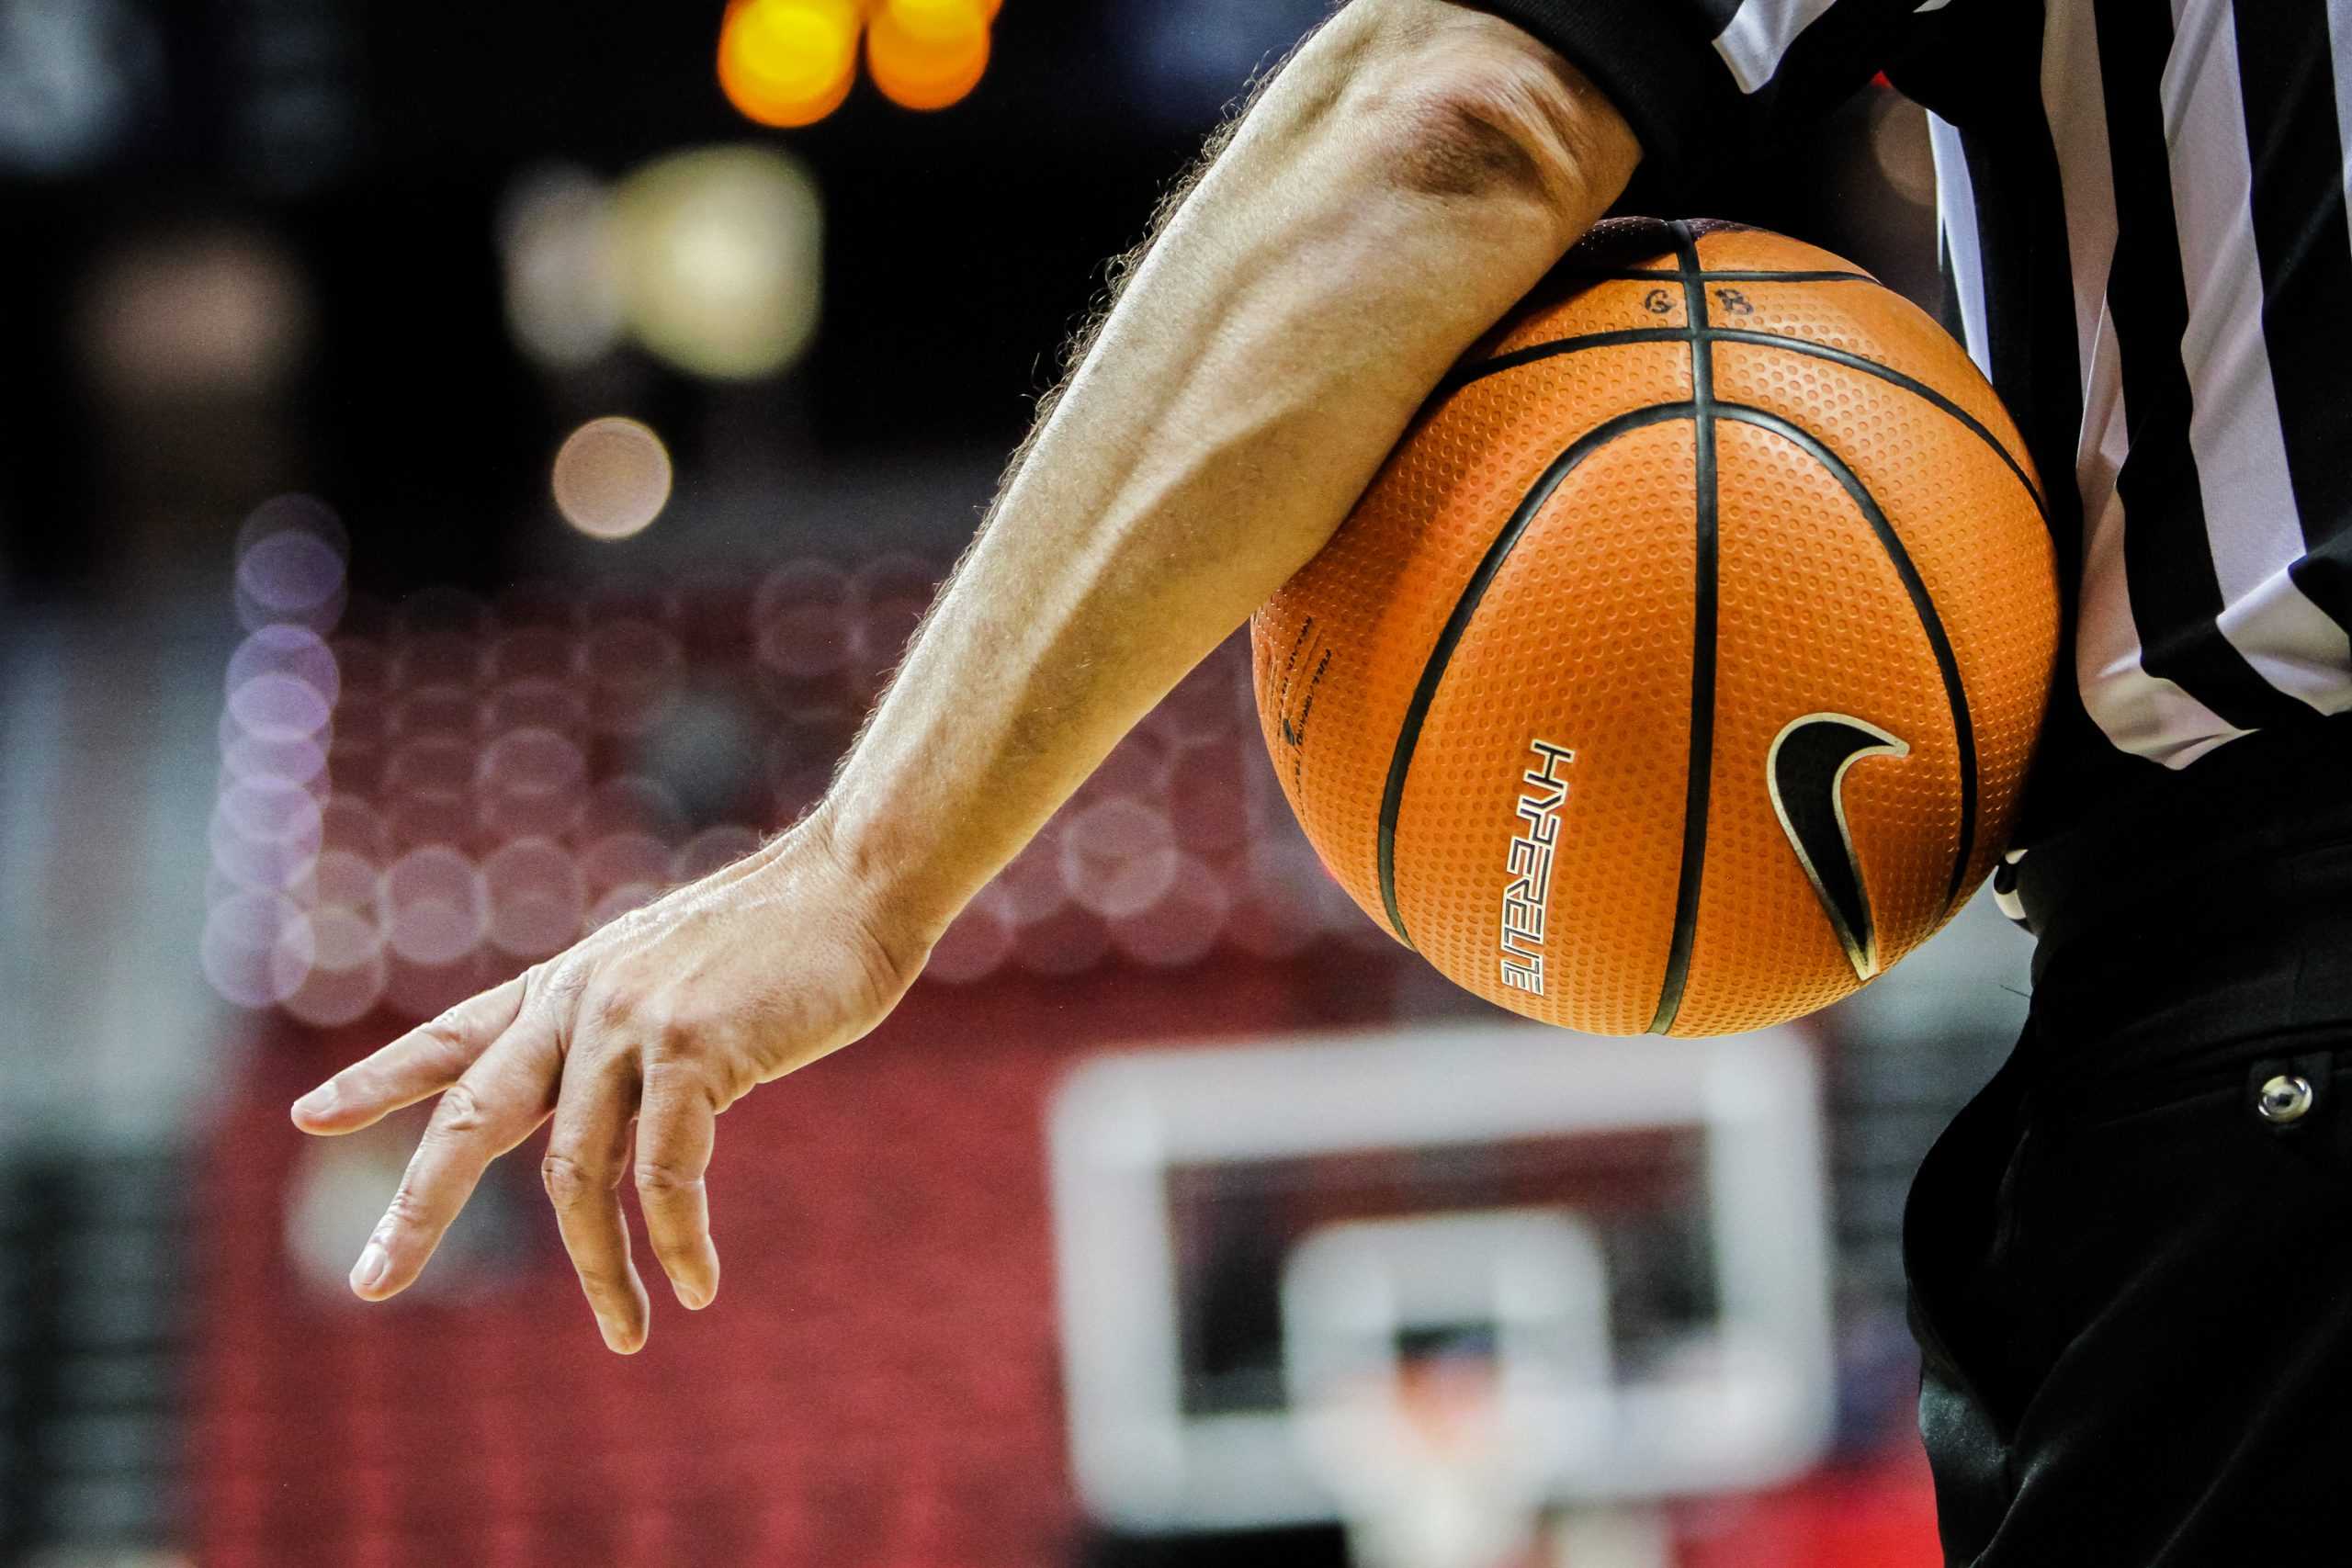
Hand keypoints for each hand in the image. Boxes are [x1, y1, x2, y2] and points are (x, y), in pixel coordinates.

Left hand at [289, 811, 924, 1351]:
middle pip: (473, 1117)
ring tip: (624, 1335)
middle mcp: (580, 1002)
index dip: (381, 1077)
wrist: (855, 884)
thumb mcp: (679, 977)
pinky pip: (667, 1173)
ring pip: (579, 1173)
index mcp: (569, 985)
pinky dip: (677, 1240)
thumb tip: (618, 1114)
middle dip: (419, 1205)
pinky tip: (696, 1285)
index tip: (312, 1115)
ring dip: (599, 1269)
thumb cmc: (787, 937)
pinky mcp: (691, 1049)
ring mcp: (629, 1023)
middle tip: (370, 1281)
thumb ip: (629, 1035)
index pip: (455, 1036)